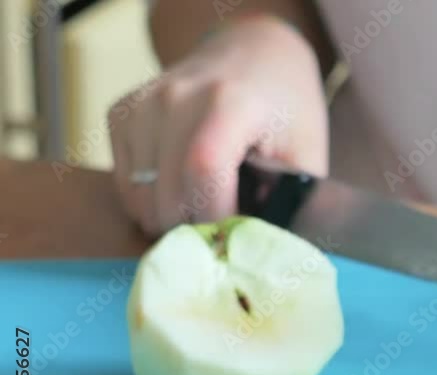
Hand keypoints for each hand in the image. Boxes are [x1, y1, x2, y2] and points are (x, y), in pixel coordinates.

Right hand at [108, 14, 328, 236]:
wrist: (255, 52)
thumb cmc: (286, 109)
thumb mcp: (307, 152)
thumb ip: (289, 200)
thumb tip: (262, 250)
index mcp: (230, 101)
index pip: (202, 170)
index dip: (213, 217)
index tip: (232, 239)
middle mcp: (177, 96)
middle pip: (166, 191)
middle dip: (193, 228)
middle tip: (221, 235)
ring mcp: (143, 103)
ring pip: (139, 193)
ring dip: (169, 218)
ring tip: (203, 213)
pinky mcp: (122, 113)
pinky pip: (124, 180)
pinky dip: (149, 200)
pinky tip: (181, 191)